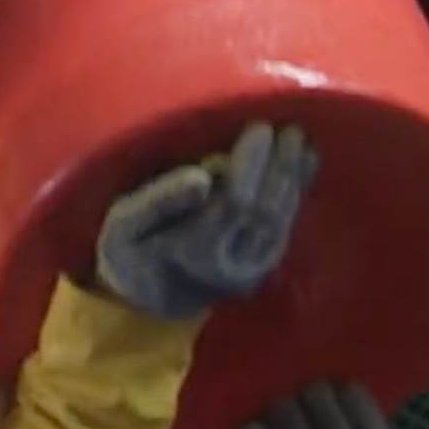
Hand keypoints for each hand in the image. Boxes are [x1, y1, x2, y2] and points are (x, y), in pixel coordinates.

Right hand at [95, 122, 314, 318]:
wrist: (147, 301)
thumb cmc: (130, 254)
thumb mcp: (124, 225)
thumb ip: (158, 201)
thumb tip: (203, 177)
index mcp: (195, 252)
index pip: (235, 203)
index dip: (252, 165)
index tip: (259, 127)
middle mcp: (230, 265)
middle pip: (266, 211)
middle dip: (280, 167)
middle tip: (289, 128)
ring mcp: (251, 271)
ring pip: (281, 221)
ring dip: (294, 178)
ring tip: (301, 141)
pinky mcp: (261, 268)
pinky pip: (285, 227)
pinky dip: (296, 194)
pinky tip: (304, 167)